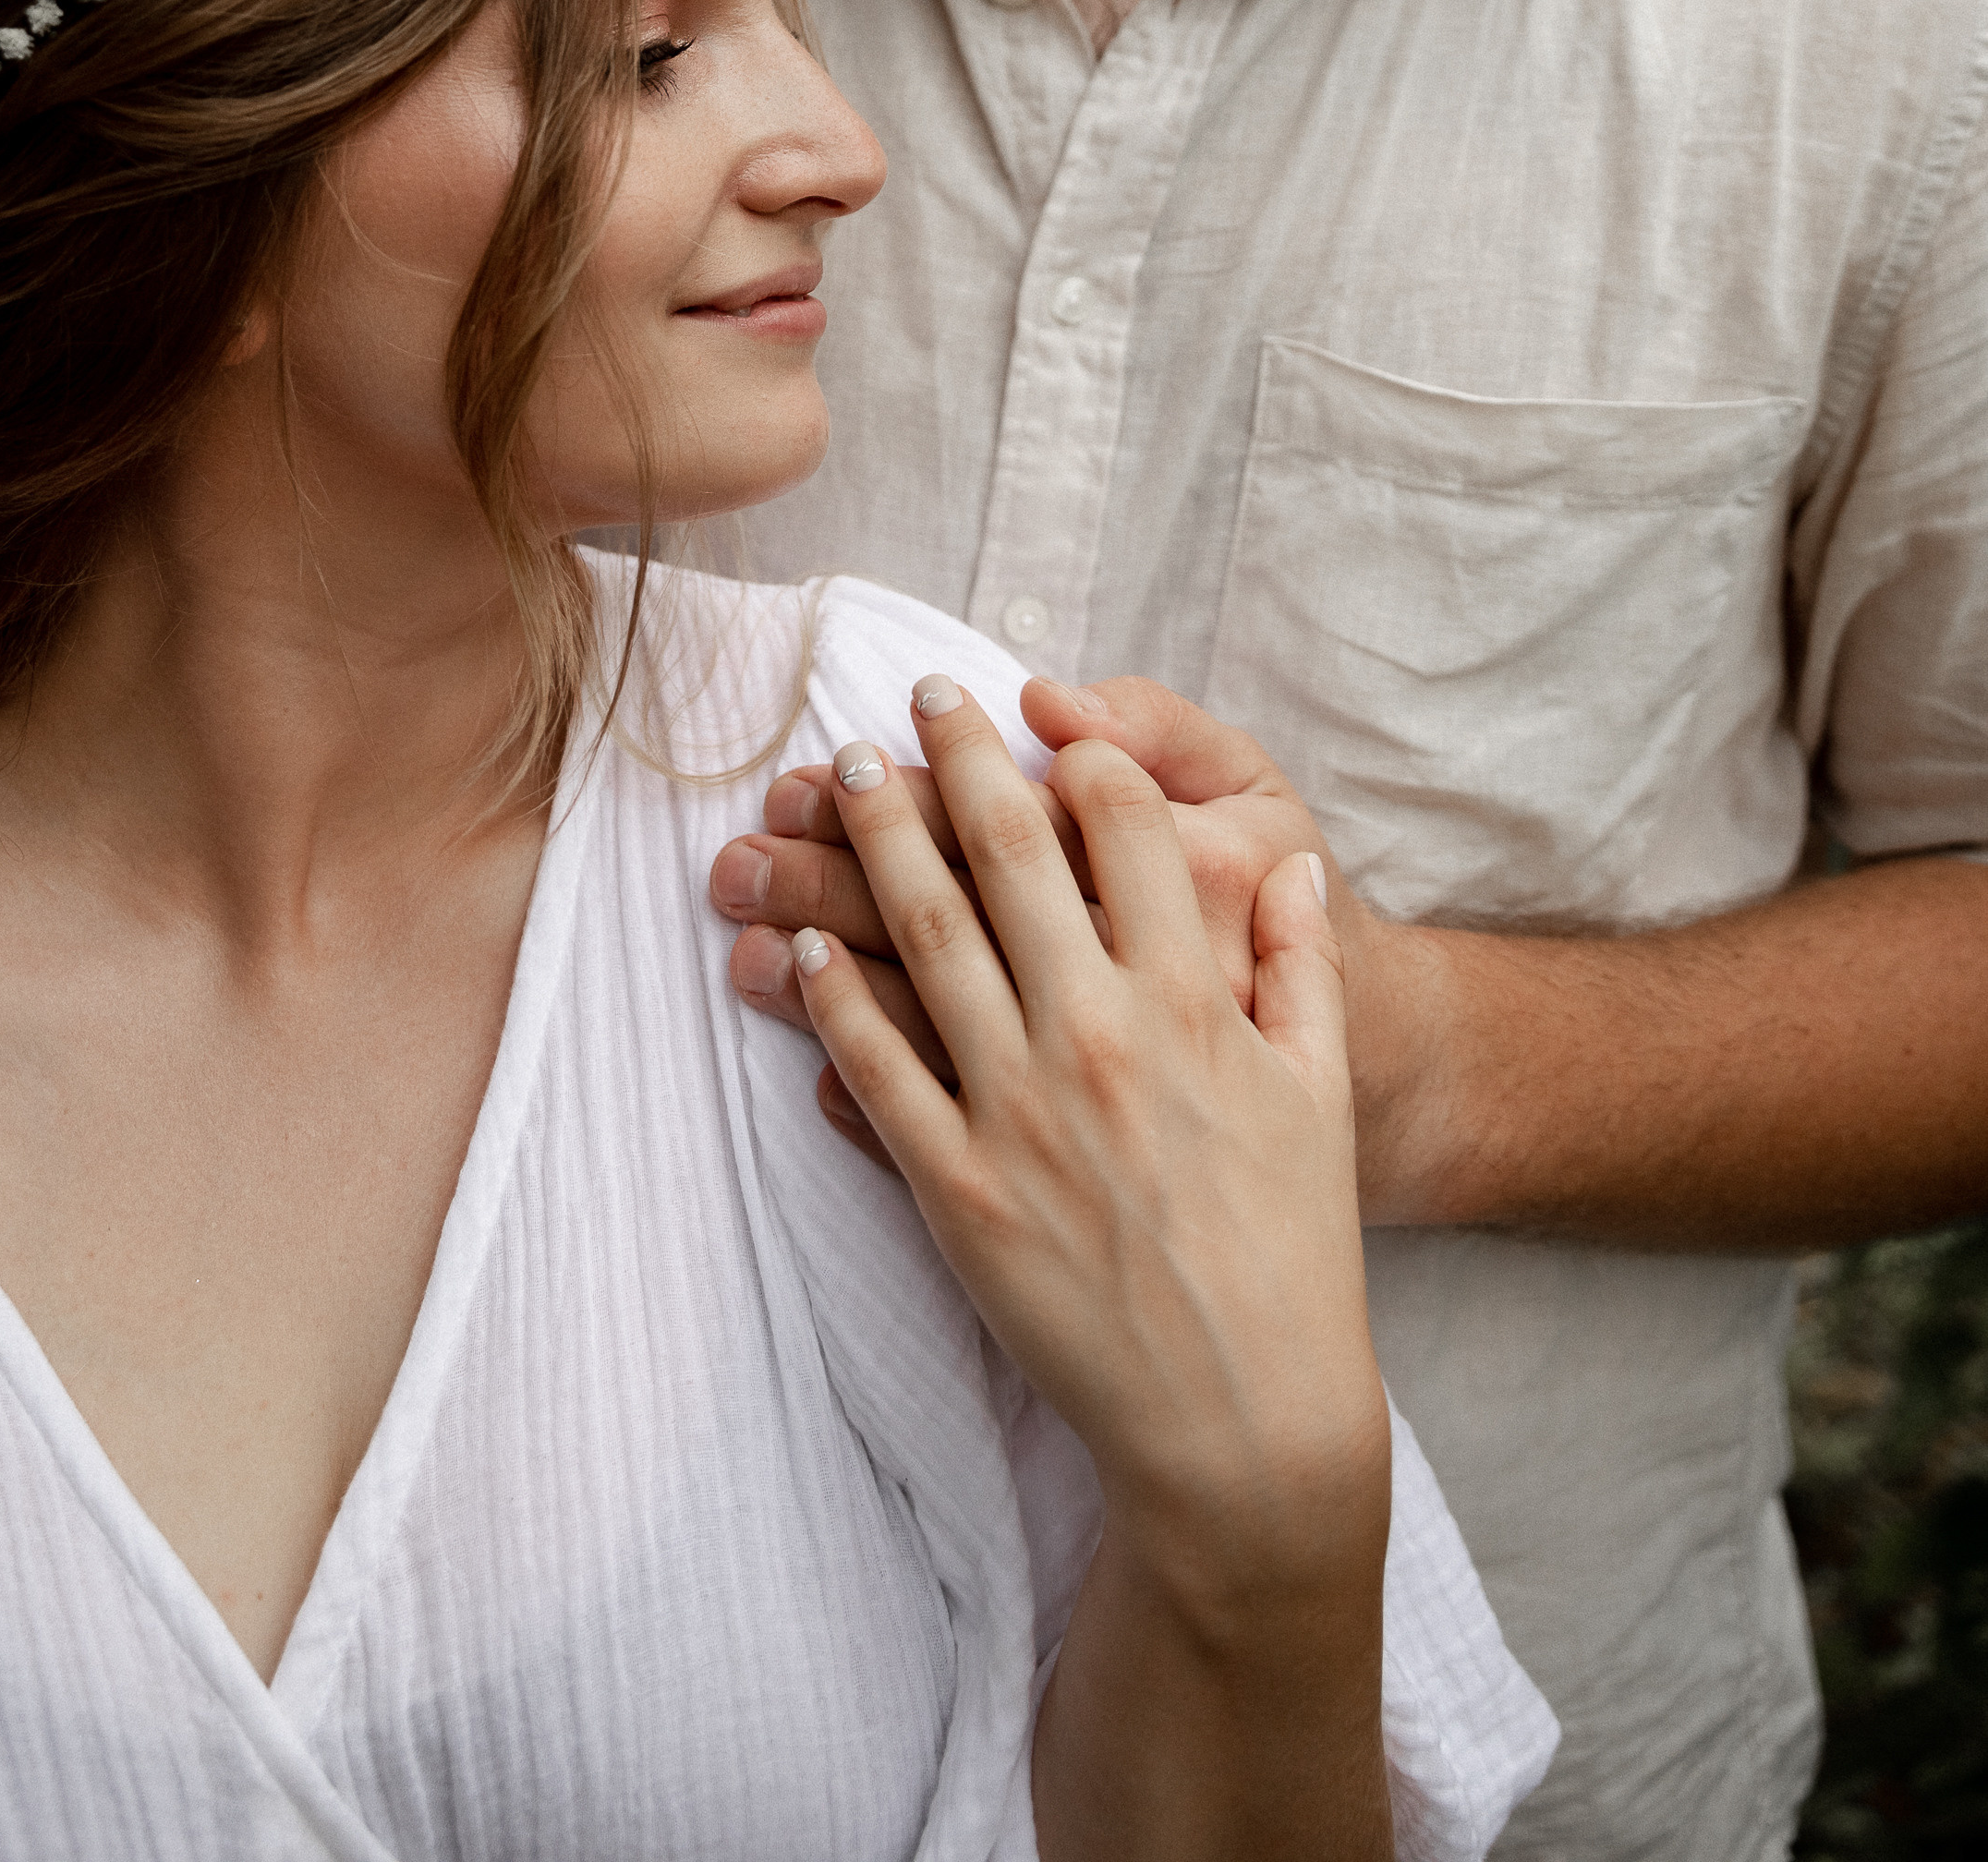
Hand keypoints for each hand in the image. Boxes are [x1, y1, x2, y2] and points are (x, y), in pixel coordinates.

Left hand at [789, 678, 1388, 1629]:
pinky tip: (799, 946)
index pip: (1125, 833)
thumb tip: (1289, 867)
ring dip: (876, 844)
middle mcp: (1100, 1039)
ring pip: (925, 940)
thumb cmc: (1293, 1252)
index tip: (1041, 713)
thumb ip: (1303, 966)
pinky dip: (834, 1001)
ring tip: (839, 776)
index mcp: (1191, 1004)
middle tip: (915, 698)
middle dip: (958, 760)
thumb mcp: (1321, 1095)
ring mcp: (1021, 1114)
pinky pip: (879, 1074)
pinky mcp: (961, 1194)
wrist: (1244, 1420)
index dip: (1080, 757)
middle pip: (1008, 857)